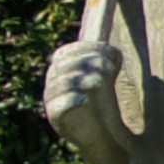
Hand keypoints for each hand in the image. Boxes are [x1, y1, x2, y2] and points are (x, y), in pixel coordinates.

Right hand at [39, 36, 122, 152]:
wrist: (104, 134)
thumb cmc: (103, 102)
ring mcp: (52, 102)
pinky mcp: (56, 120)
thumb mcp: (106, 74)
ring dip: (81, 79)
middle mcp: (53, 84)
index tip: (110, 51)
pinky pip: (58, 107)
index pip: (64, 53)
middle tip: (108, 67)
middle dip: (86, 61)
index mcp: (61, 71)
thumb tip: (111, 29)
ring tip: (100, 82)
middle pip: (61, 66)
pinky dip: (71, 100)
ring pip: (60, 84)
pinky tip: (86, 100)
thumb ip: (107, 55)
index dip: (86, 49)